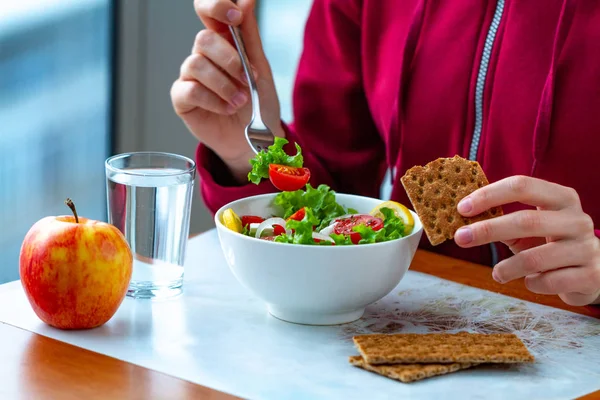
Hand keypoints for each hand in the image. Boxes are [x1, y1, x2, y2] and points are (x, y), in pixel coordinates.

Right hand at [170, 0, 282, 180]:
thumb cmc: (259, 104)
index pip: (208, 11)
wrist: (257, 140)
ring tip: (241, 101)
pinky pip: (189, 90)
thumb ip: (250, 36)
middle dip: (229, 59)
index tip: (235, 15)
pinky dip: (213, 100)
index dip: (216, 6)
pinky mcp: (182, 99)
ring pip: (196, 64)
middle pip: (203, 39)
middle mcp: (204, 56)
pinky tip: (226, 109)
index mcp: (224, 42)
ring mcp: (191, 77)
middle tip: (247, 79)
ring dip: (224, 84)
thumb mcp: (260, 69)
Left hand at [454, 175, 599, 305]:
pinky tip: (530, 282)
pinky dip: (532, 284)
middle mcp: (577, 219)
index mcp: (561, 198)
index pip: (522, 186)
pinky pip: (549, 282)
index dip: (489, 195)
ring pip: (535, 258)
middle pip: (525, 221)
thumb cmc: (551, 243)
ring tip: (497, 273)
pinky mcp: (589, 276)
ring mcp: (586, 248)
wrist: (593, 271)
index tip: (462, 208)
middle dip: (487, 230)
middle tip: (461, 238)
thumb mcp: (531, 225)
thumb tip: (461, 214)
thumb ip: (502, 216)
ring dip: (507, 267)